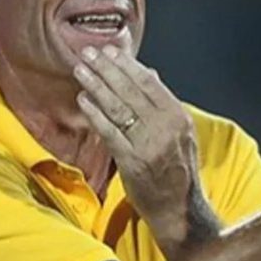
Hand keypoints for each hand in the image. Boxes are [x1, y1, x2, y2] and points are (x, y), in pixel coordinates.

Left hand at [73, 45, 209, 252]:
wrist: (180, 210)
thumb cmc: (177, 171)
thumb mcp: (180, 134)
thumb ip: (164, 104)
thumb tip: (149, 73)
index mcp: (179, 118)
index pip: (150, 83)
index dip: (127, 64)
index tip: (110, 50)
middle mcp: (166, 128)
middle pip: (131, 91)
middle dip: (107, 69)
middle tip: (88, 53)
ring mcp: (149, 145)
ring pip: (118, 108)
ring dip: (97, 86)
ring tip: (81, 71)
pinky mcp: (132, 163)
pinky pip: (109, 132)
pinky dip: (94, 114)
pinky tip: (82, 101)